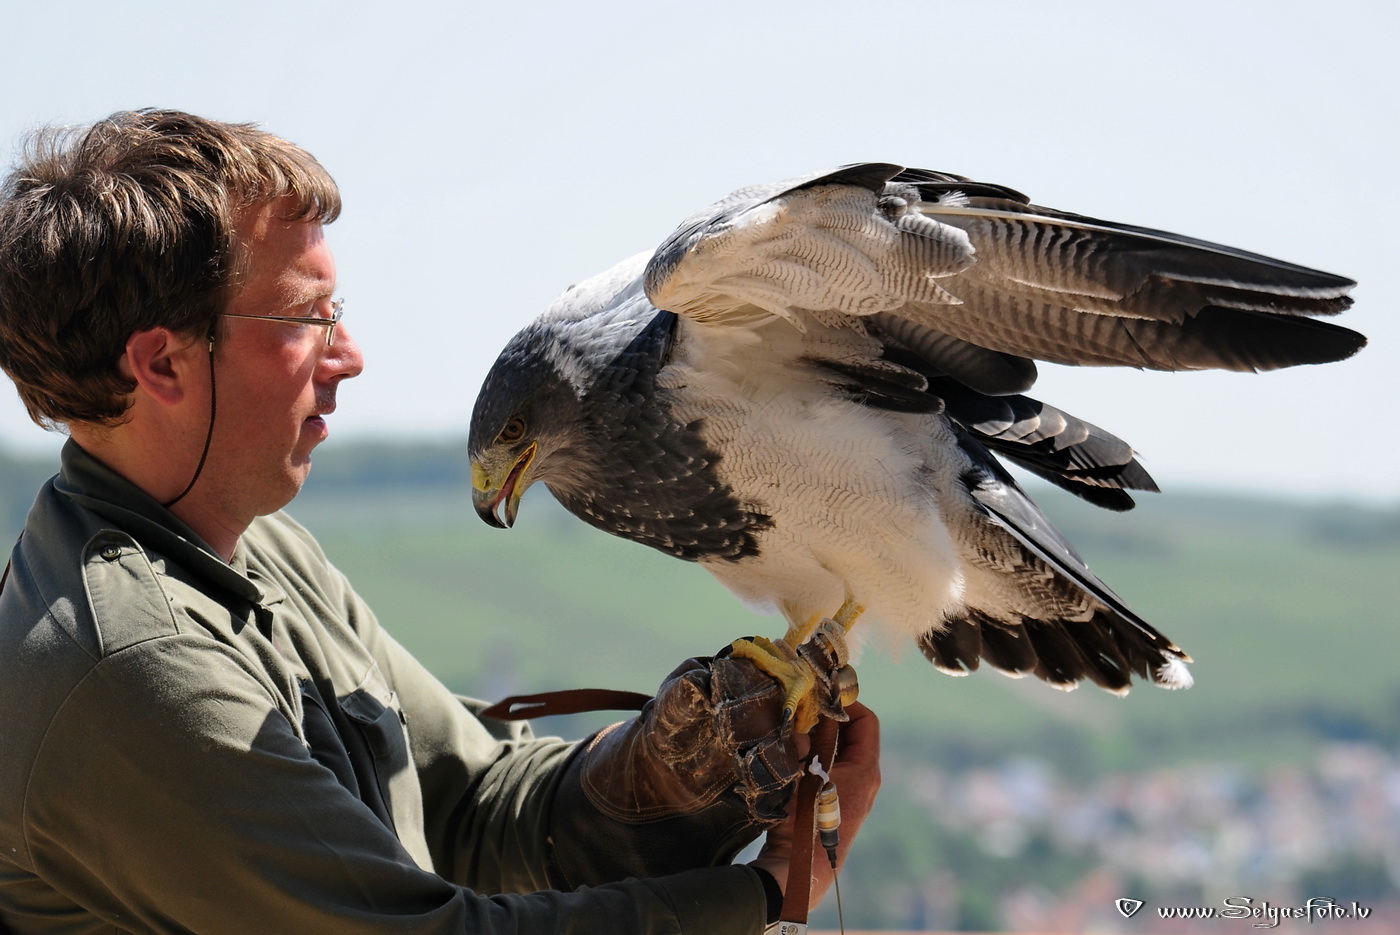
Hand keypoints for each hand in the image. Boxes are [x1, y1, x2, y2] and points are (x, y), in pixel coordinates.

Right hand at [750, 702, 880, 909]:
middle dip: (829, 720)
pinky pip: (834, 770)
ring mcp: (855, 795)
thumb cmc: (805, 820)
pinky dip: (818, 758)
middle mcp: (867, 780)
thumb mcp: (803, 773)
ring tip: (795, 731)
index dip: (847, 703)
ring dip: (821, 739)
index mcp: (867, 769)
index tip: (822, 695)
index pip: (867, 721)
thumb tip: (801, 720)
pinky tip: (795, 757)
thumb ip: (805, 742)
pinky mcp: (839, 806)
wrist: (800, 870)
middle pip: (854, 736)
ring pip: (842, 753)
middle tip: (803, 710)